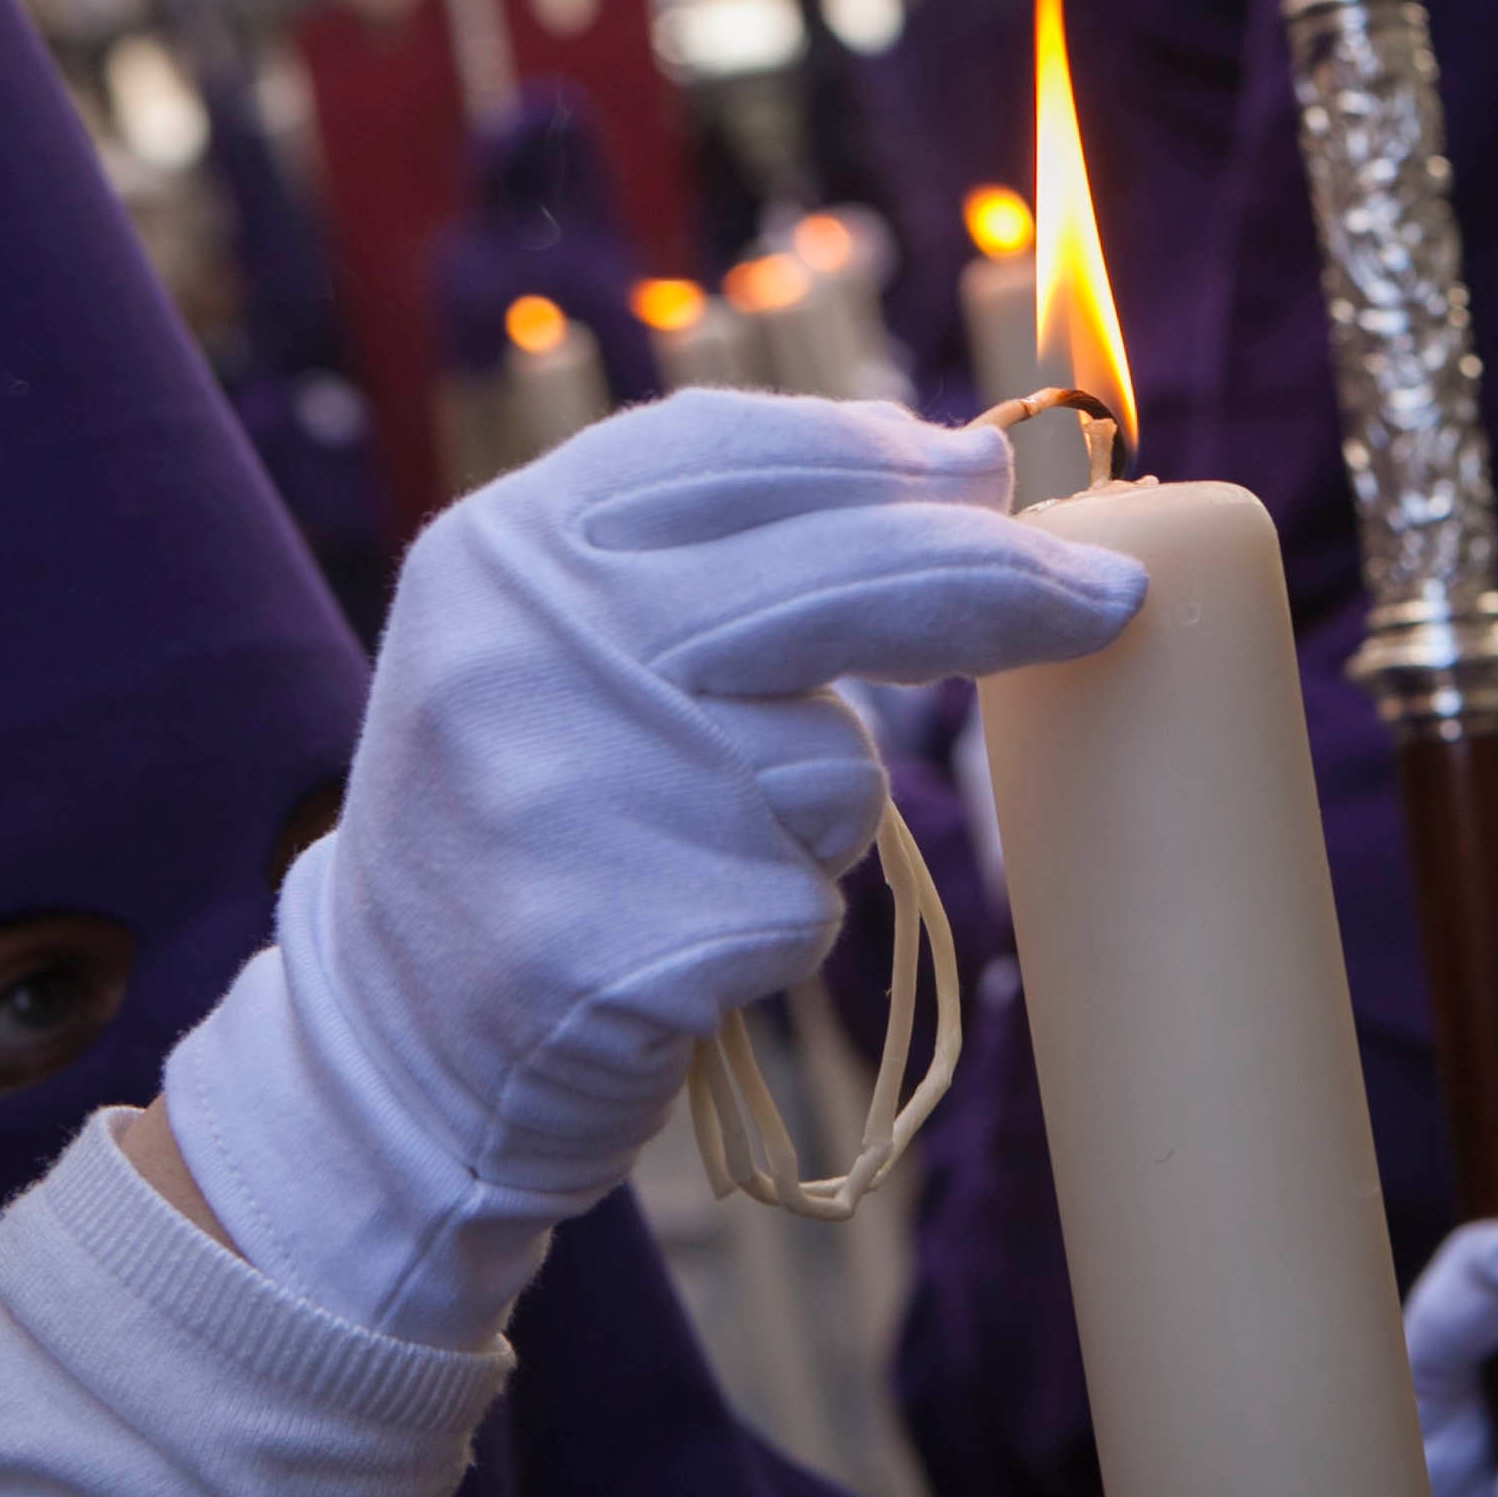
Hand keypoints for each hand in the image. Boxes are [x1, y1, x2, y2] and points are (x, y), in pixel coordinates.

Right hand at [165, 392, 1143, 1348]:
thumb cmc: (532, 814)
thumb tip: (971, 467)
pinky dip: (772, 932)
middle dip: (996, 590)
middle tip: (1108, 599)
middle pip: (837, 586)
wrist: (389, 1043)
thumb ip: (734, 542)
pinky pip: (801, 908)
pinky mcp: (619, 944)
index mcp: (508, 547)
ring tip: (683, 854)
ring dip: (811, 820)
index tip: (992, 479)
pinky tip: (668, 946)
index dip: (885, 461)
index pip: (735, 453)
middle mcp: (526, 646)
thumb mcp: (567, 638)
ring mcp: (569, 795)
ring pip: (832, 771)